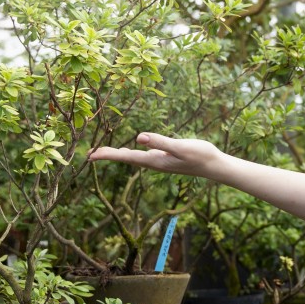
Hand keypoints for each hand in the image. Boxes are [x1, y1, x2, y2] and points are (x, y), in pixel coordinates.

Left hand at [89, 133, 222, 178]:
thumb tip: (139, 137)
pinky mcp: (165, 158)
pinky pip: (142, 155)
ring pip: (133, 158)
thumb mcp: (180, 147)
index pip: (126, 157)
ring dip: (118, 155)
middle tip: (90, 154)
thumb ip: (160, 142)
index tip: (91, 154)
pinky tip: (129, 150)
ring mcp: (159, 161)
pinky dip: (130, 152)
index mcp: (155, 160)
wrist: (214, 166)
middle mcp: (154, 162)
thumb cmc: (200, 155)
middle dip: (108, 155)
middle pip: (126, 158)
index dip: (108, 154)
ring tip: (104, 153)